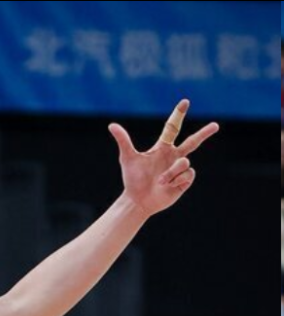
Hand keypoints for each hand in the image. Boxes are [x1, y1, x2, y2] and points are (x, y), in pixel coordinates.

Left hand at [109, 99, 217, 217]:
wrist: (138, 200)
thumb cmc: (132, 179)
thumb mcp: (128, 158)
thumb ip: (123, 141)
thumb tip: (112, 125)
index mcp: (162, 148)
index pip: (172, 128)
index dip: (178, 115)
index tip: (185, 102)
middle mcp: (174, 156)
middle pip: (193, 142)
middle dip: (204, 133)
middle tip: (216, 125)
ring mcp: (180, 168)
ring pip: (184, 163)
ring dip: (170, 173)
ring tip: (159, 182)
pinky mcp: (185, 180)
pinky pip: (187, 174)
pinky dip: (175, 180)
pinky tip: (168, 186)